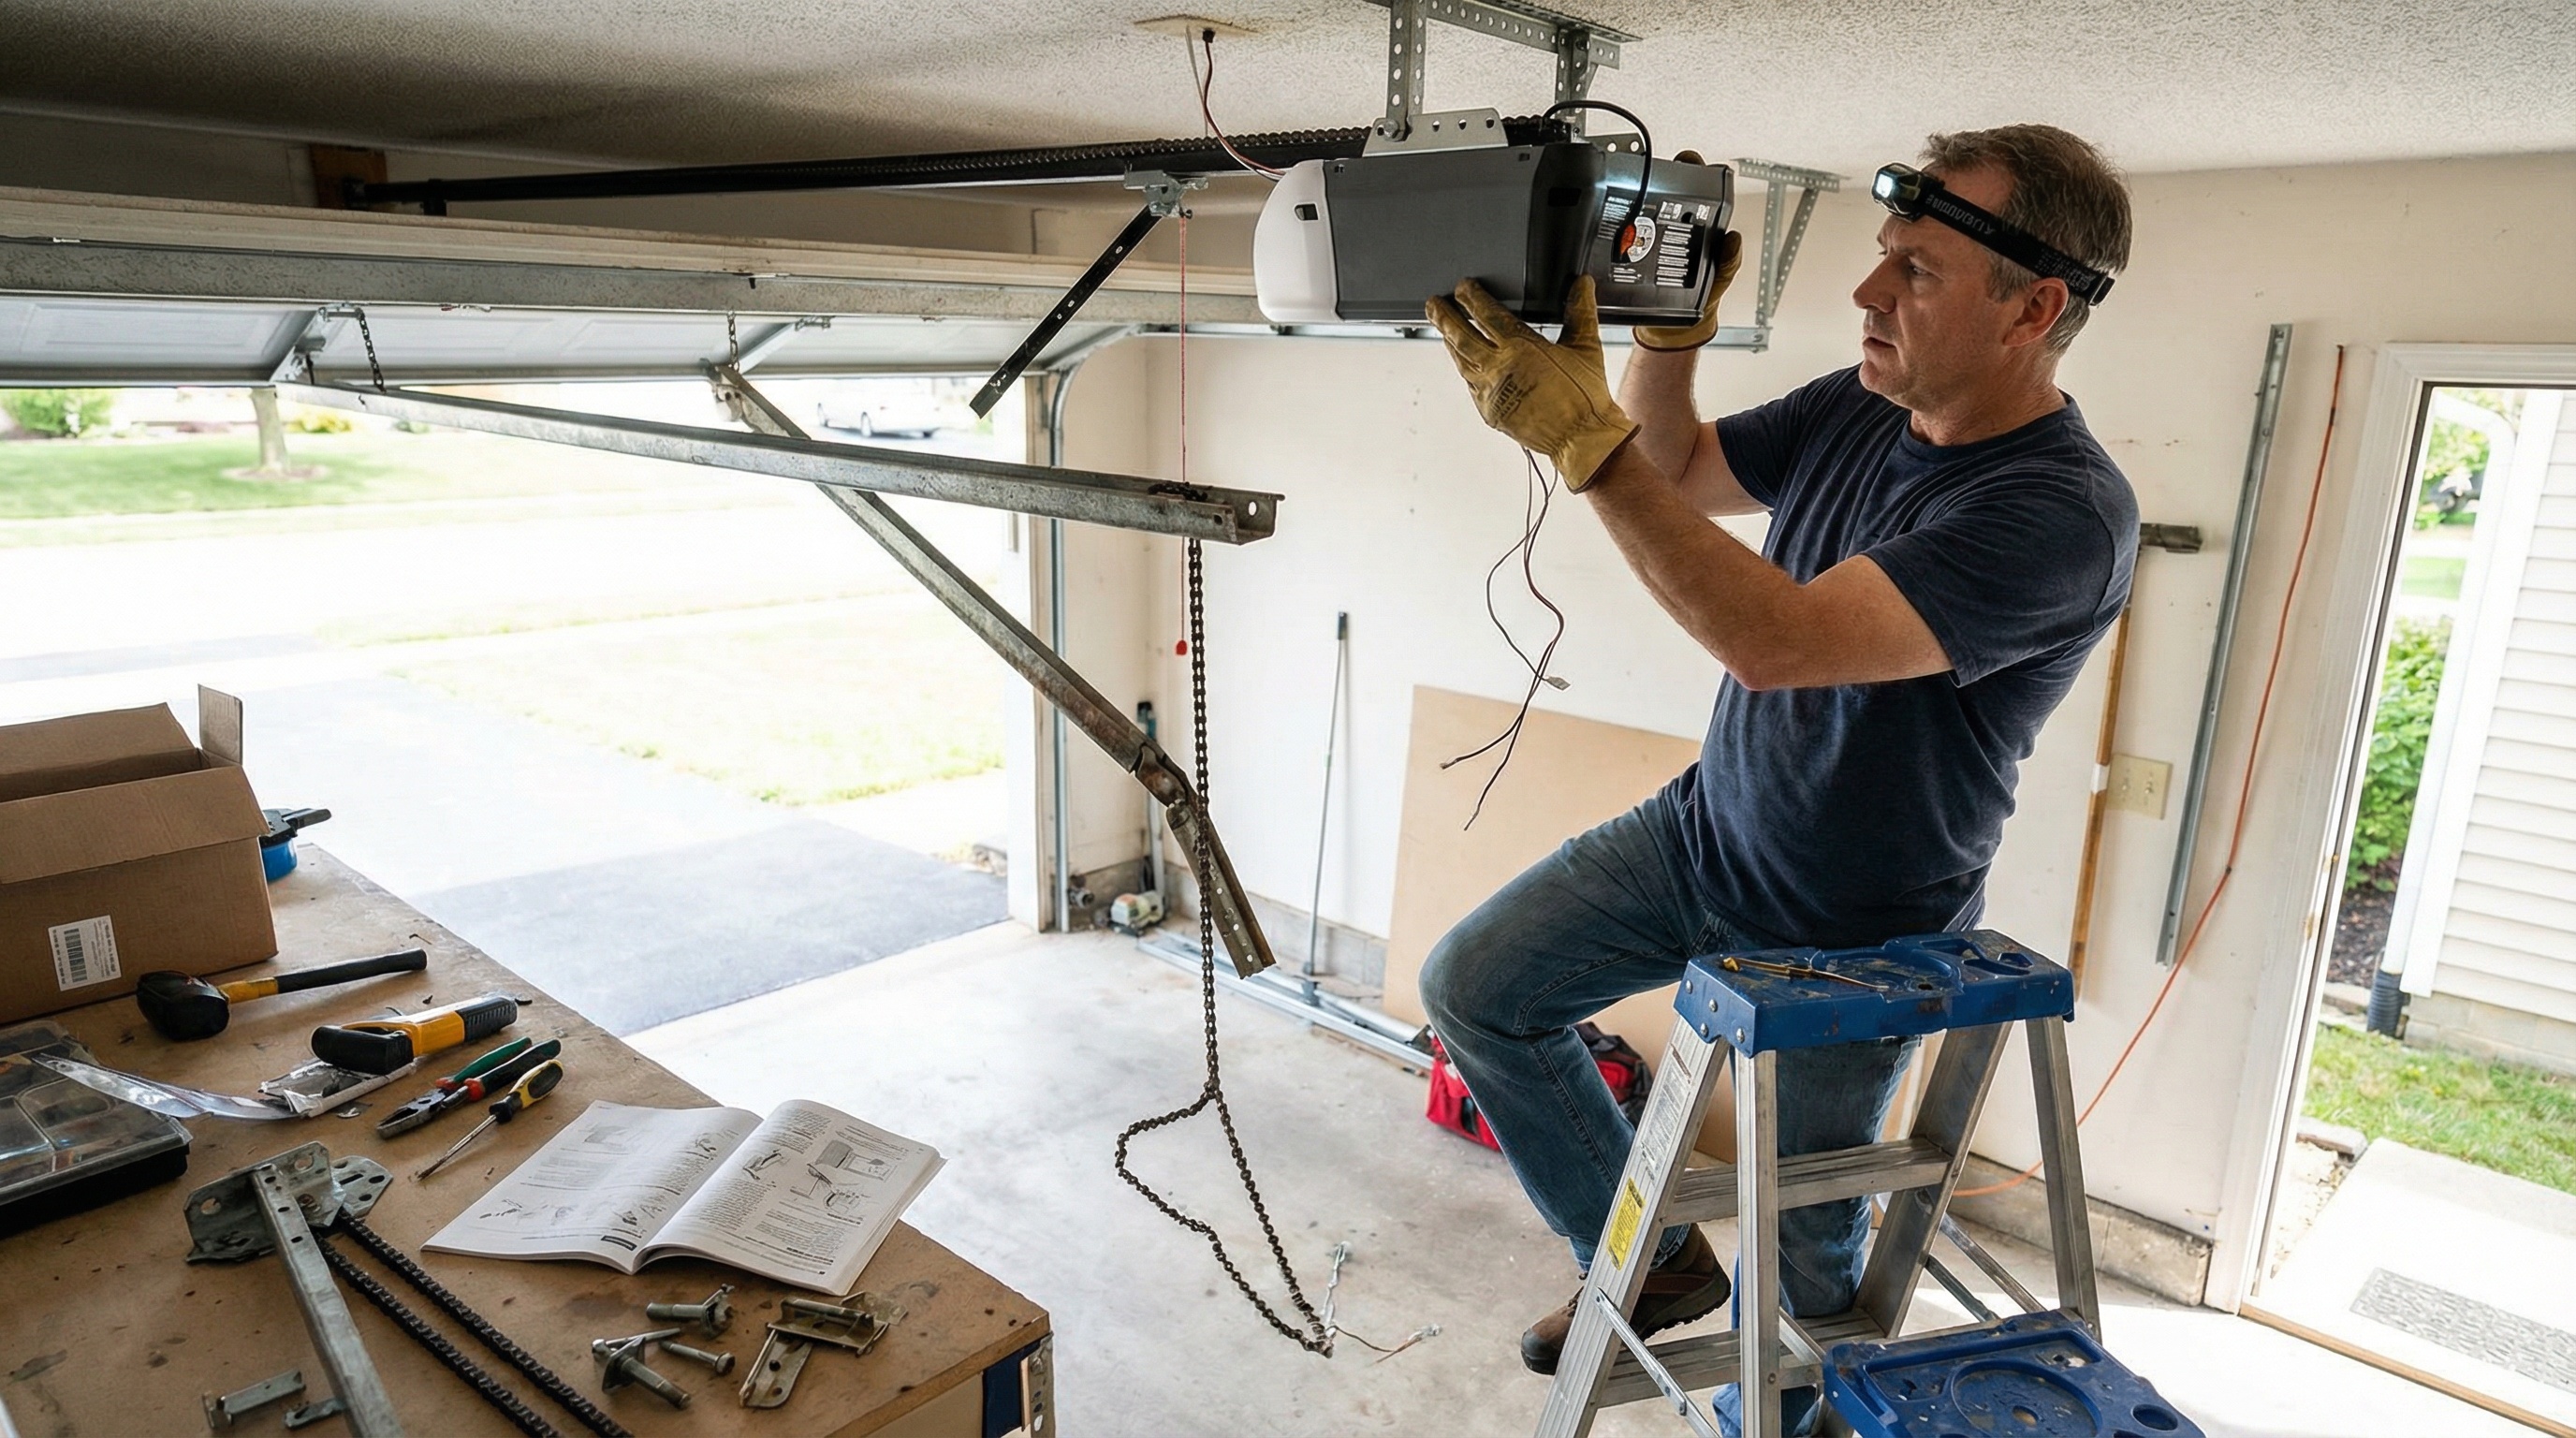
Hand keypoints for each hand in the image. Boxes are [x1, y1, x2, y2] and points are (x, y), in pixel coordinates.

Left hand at [1425, 275, 1638, 491]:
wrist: (1579, 437)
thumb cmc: (1585, 395)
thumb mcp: (1585, 347)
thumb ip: (1580, 312)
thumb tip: (1581, 285)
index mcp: (1521, 347)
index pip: (1486, 314)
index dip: (1471, 297)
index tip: (1463, 288)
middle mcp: (1500, 368)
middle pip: (1461, 336)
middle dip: (1444, 317)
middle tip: (1433, 304)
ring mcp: (1491, 392)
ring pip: (1461, 362)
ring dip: (1450, 343)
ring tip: (1443, 330)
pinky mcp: (1490, 411)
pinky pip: (1471, 386)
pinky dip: (1465, 371)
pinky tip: (1464, 364)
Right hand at [1629, 151, 1743, 352]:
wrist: (1672, 331)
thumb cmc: (1702, 303)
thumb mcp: (1720, 282)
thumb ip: (1730, 263)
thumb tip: (1734, 240)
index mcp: (1700, 228)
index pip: (1698, 190)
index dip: (1694, 169)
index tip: (1687, 159)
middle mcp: (1675, 227)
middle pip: (1666, 191)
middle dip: (1657, 174)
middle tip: (1650, 168)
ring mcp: (1651, 239)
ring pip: (1643, 209)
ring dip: (1635, 196)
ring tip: (1630, 188)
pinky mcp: (1632, 253)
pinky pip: (1624, 235)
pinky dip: (1619, 225)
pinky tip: (1613, 217)